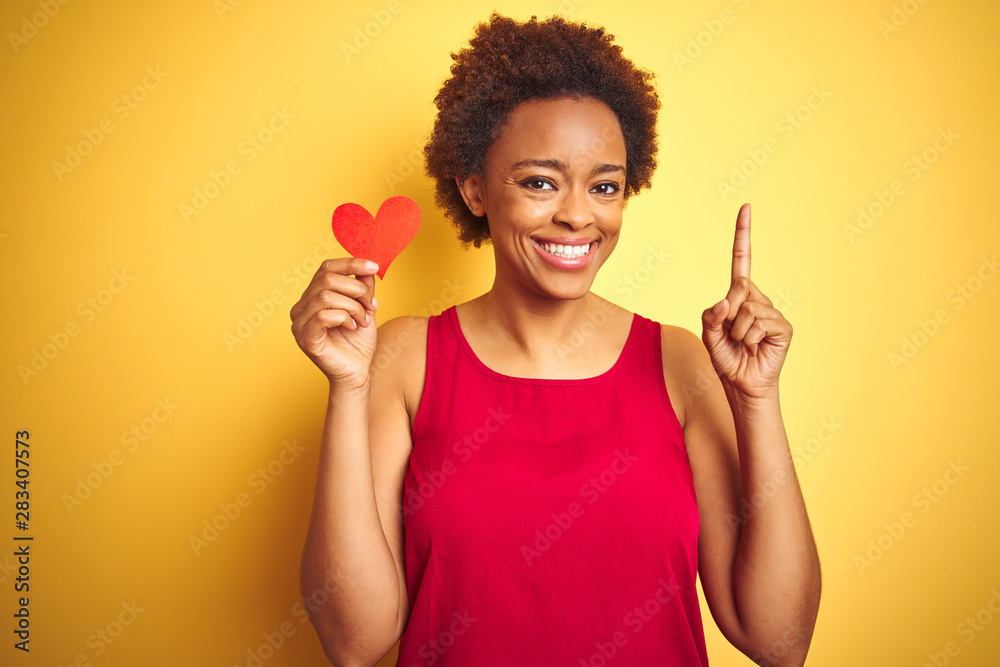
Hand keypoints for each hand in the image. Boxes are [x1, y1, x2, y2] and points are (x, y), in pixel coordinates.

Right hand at [289, 257, 379, 388]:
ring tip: (363, 320)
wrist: (357, 372)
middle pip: (327, 279)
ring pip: (325, 296)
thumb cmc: (358, 343)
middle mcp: (301, 307)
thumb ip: (363, 287)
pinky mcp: (305, 338)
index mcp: (312, 297)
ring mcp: (299, 323)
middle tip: (371, 305)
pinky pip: (323, 316)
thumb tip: (367, 267)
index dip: (350, 263)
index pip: (326, 268)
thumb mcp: (364, 308)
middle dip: (356, 289)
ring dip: (353, 306)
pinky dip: (344, 318)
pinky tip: (352, 327)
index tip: (374, 267)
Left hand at [701, 203, 791, 399]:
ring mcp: (772, 313)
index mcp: (739, 296)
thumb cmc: (727, 358)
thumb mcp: (709, 335)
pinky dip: (749, 339)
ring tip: (743, 345)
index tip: (746, 207)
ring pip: (746, 309)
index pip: (742, 260)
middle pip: (739, 288)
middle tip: (731, 335)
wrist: (742, 385)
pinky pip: (759, 324)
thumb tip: (728, 300)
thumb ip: (712, 315)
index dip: (743, 234)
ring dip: (737, 332)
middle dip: (727, 314)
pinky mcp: (783, 328)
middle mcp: (757, 299)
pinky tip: (755, 349)